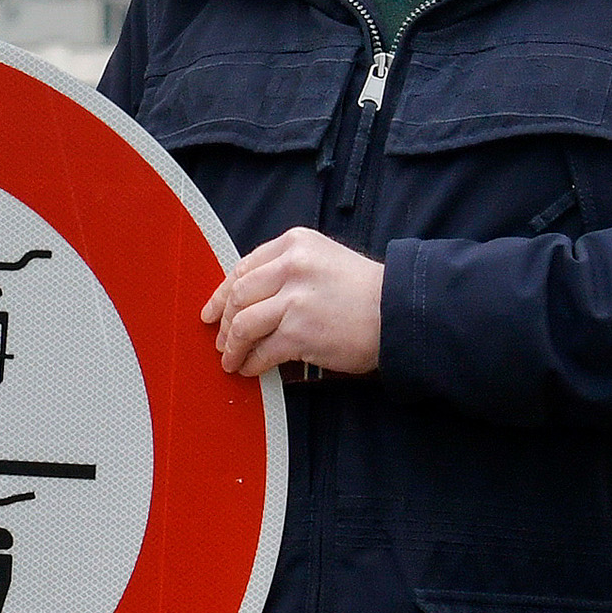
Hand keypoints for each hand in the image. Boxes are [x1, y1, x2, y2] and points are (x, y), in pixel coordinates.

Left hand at [201, 227, 382, 377]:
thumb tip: (247, 299)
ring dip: (233, 347)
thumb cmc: (364, 291)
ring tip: (232, 360)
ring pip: (243, 324)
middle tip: (221, 342)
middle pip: (239, 296)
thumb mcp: (323, 261)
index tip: (211, 311)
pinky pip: (263, 350)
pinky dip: (252, 363)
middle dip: (224, 323)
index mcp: (294, 244)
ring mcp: (295, 299)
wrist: (400, 312)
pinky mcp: (300, 331)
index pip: (243, 268)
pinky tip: (252, 369)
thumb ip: (286, 271)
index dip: (221, 294)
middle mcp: (291, 266)